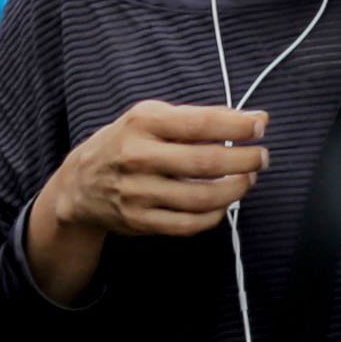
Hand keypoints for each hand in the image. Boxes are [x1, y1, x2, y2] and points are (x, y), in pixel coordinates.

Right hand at [43, 101, 268, 240]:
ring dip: (236, 189)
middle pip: (206, 162)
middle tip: (261, 157)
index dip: (237, 126)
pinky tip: (224, 203)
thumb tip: (253, 120)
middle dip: (244, 160)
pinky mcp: (140, 221)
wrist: (79, 185)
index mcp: (142, 122)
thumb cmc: (125, 145)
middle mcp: (137, 157)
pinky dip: (214, 214)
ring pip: (202, 197)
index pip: (201, 123)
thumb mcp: (149, 118)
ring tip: (247, 180)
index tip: (259, 126)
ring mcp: (138, 192)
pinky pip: (189, 223)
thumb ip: (197, 118)